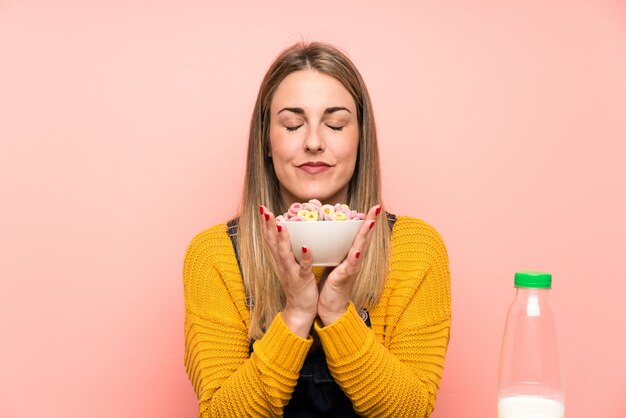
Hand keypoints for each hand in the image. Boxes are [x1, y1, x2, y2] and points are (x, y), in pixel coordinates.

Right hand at [259, 205, 317, 337]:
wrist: (300, 310)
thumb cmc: (297, 284)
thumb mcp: (291, 264)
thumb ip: (289, 250)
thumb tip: (290, 232)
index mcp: (280, 259)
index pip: (269, 238)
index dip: (265, 223)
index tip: (262, 207)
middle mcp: (282, 264)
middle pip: (272, 242)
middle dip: (268, 225)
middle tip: (264, 210)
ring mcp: (291, 272)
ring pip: (284, 253)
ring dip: (282, 238)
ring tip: (281, 223)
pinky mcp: (302, 280)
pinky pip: (303, 268)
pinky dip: (304, 258)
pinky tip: (307, 248)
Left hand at [317, 205, 380, 325]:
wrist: (331, 308)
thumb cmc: (331, 285)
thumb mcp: (333, 262)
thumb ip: (335, 249)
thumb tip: (330, 232)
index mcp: (350, 255)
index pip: (359, 234)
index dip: (366, 220)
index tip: (373, 206)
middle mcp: (354, 260)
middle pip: (364, 238)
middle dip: (371, 222)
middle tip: (377, 207)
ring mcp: (351, 269)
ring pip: (360, 249)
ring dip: (365, 236)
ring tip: (370, 222)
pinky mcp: (344, 279)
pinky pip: (349, 268)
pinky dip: (353, 259)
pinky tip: (356, 251)